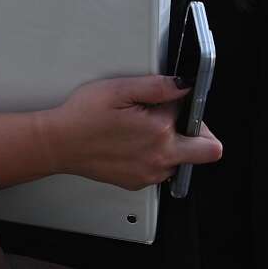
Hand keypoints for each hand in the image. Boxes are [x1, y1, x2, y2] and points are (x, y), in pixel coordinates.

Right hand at [36, 75, 222, 190]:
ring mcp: (150, 173)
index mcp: (158, 129)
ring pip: (183, 161)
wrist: (59, 143)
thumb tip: (184, 85)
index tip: (170, 100)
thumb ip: (156, 86)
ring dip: (174, 146)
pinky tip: (132, 145)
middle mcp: (159, 156)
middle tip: (172, 121)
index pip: (192, 112)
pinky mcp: (139, 183)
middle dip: (199, 132)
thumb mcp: (118, 89)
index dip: (182, 102)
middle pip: (209, 149)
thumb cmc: (82, 116)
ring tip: (143, 132)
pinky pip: (162, 171)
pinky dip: (155, 158)